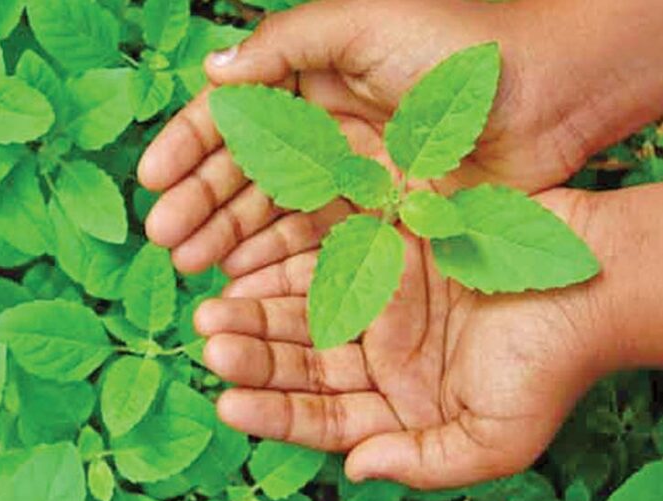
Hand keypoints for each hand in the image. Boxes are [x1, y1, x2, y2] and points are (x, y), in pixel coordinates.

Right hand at [138, 0, 662, 274]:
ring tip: (193, 265)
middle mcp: (322, 129)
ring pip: (273, 211)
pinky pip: (316, 241)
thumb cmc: (459, 47)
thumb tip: (212, 70)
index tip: (152, 178)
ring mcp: (347, 176)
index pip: (232, 115)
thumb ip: (285, 46)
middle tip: (167, 239)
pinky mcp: (376, 218)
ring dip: (229, 236)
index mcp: (309, 78)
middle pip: (245, 170)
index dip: (189, 145)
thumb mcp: (363, 25)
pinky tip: (245, 276)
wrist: (547, 93)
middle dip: (201, 202)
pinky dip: (278, 258)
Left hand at [195, 188, 606, 488]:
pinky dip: (290, 259)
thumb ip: (425, 464)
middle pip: (303, 361)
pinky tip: (251, 262)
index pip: (322, 417)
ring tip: (212, 308)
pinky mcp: (386, 249)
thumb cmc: (551, 366)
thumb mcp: (496, 439)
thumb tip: (357, 470)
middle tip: (209, 346)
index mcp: (396, 404)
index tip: (229, 405)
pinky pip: (327, 255)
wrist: (591, 281)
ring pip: (304, 309)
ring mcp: (378, 299)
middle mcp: (378, 354)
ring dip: (259, 310)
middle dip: (254, 357)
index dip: (274, 414)